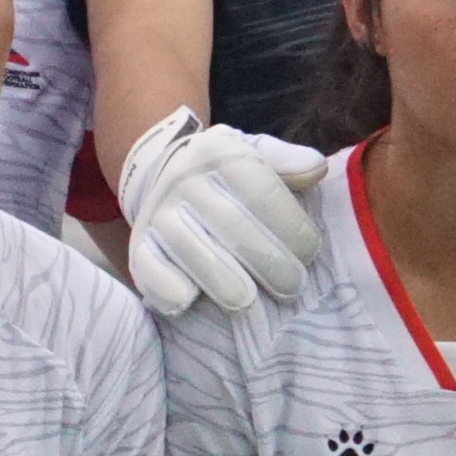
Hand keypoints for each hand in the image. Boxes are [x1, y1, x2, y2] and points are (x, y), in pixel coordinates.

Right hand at [113, 107, 324, 318]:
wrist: (159, 171)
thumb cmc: (223, 173)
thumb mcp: (253, 153)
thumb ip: (284, 161)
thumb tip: (316, 168)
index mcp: (218, 153)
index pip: (261, 191)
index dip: (291, 226)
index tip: (311, 252)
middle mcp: (183, 180)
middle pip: (232, 226)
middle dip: (268, 261)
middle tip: (293, 287)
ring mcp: (158, 213)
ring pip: (194, 251)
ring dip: (225, 281)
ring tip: (250, 302)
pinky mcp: (139, 244)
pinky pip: (149, 268)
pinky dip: (168, 288)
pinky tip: (189, 302)